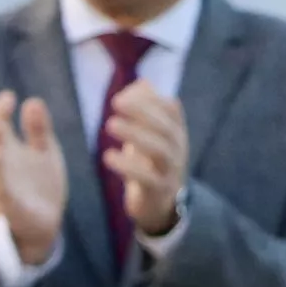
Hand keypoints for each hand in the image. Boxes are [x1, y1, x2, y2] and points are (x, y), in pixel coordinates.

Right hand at [0, 92, 64, 266]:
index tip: (8, 95)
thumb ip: (37, 128)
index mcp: (7, 152)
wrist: (45, 223)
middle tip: (2, 107)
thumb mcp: (44, 151)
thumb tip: (32, 100)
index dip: (0, 111)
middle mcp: (0, 167)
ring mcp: (3, 186)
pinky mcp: (10, 205)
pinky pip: (1, 188)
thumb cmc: (40, 185)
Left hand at [103, 84, 188, 243]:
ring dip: (135, 135)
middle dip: (142, 112)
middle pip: (165, 127)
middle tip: (115, 102)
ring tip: (109, 124)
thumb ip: (145, 109)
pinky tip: (108, 156)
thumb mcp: (148, 135)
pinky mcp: (159, 191)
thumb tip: (141, 82)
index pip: (170, 110)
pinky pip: (148, 178)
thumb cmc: (150, 162)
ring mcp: (171, 170)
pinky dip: (128, 166)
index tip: (124, 93)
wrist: (160, 204)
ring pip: (159, 150)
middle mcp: (177, 148)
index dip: (150, 100)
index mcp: (175, 131)